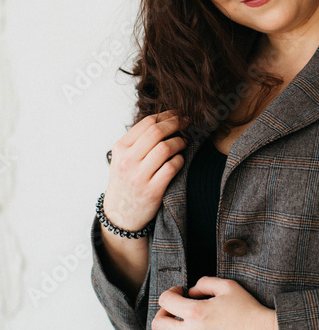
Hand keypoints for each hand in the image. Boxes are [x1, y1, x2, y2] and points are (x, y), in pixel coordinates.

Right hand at [104, 109, 190, 231]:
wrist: (120, 215)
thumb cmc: (125, 182)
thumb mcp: (122, 159)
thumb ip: (138, 141)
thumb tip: (164, 120)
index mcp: (120, 148)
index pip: (146, 123)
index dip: (166, 115)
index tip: (177, 114)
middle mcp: (127, 160)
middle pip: (157, 132)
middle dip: (176, 123)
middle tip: (187, 122)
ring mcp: (139, 176)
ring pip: (166, 148)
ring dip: (180, 141)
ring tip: (185, 142)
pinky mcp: (152, 190)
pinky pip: (172, 167)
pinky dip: (180, 160)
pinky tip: (180, 159)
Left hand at [151, 279, 282, 329]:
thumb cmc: (249, 311)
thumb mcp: (228, 286)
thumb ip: (205, 283)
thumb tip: (191, 291)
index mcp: (195, 312)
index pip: (164, 301)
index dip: (170, 293)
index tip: (179, 293)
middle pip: (158, 325)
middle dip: (164, 313)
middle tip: (175, 311)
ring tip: (179, 329)